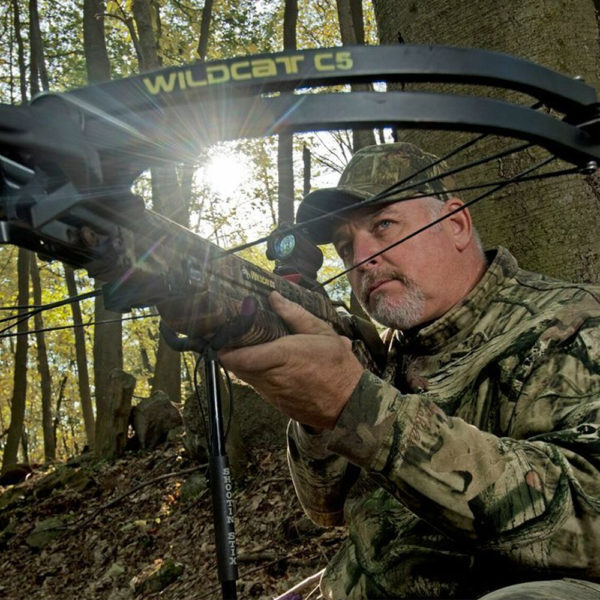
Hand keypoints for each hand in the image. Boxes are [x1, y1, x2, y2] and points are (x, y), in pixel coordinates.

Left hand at [218, 291, 364, 430]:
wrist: (349, 403)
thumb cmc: (337, 365)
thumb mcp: (321, 332)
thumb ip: (294, 314)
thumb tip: (274, 297)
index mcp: (281, 355)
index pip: (237, 357)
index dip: (224, 348)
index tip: (222, 334)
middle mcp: (271, 376)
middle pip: (236, 366)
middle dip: (232, 351)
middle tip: (236, 335)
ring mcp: (272, 393)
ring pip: (246, 377)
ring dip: (244, 363)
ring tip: (252, 347)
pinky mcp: (276, 403)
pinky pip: (259, 387)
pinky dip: (257, 375)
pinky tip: (269, 364)